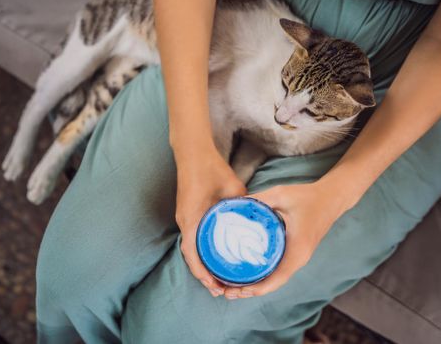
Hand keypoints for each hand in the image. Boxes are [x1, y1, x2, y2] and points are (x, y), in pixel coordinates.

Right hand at [175, 149, 246, 296]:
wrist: (192, 151)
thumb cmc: (210, 169)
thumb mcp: (232, 188)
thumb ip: (243, 205)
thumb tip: (256, 219)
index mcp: (191, 218)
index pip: (192, 253)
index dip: (202, 272)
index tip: (214, 285)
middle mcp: (184, 221)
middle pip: (190, 255)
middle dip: (203, 274)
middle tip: (219, 289)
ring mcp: (184, 217)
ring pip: (191, 248)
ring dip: (201, 264)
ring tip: (216, 278)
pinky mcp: (187, 212)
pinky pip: (193, 237)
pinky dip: (201, 250)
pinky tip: (213, 255)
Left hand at [223, 180, 357, 298]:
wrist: (331, 198)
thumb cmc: (308, 196)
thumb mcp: (280, 194)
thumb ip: (257, 200)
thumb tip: (231, 205)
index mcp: (297, 250)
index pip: (276, 279)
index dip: (255, 289)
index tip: (236, 290)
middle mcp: (298, 259)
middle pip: (272, 284)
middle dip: (249, 291)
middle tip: (225, 290)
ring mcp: (298, 258)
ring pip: (275, 280)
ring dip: (254, 286)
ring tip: (231, 286)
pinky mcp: (296, 254)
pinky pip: (278, 271)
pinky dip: (262, 277)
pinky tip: (247, 272)